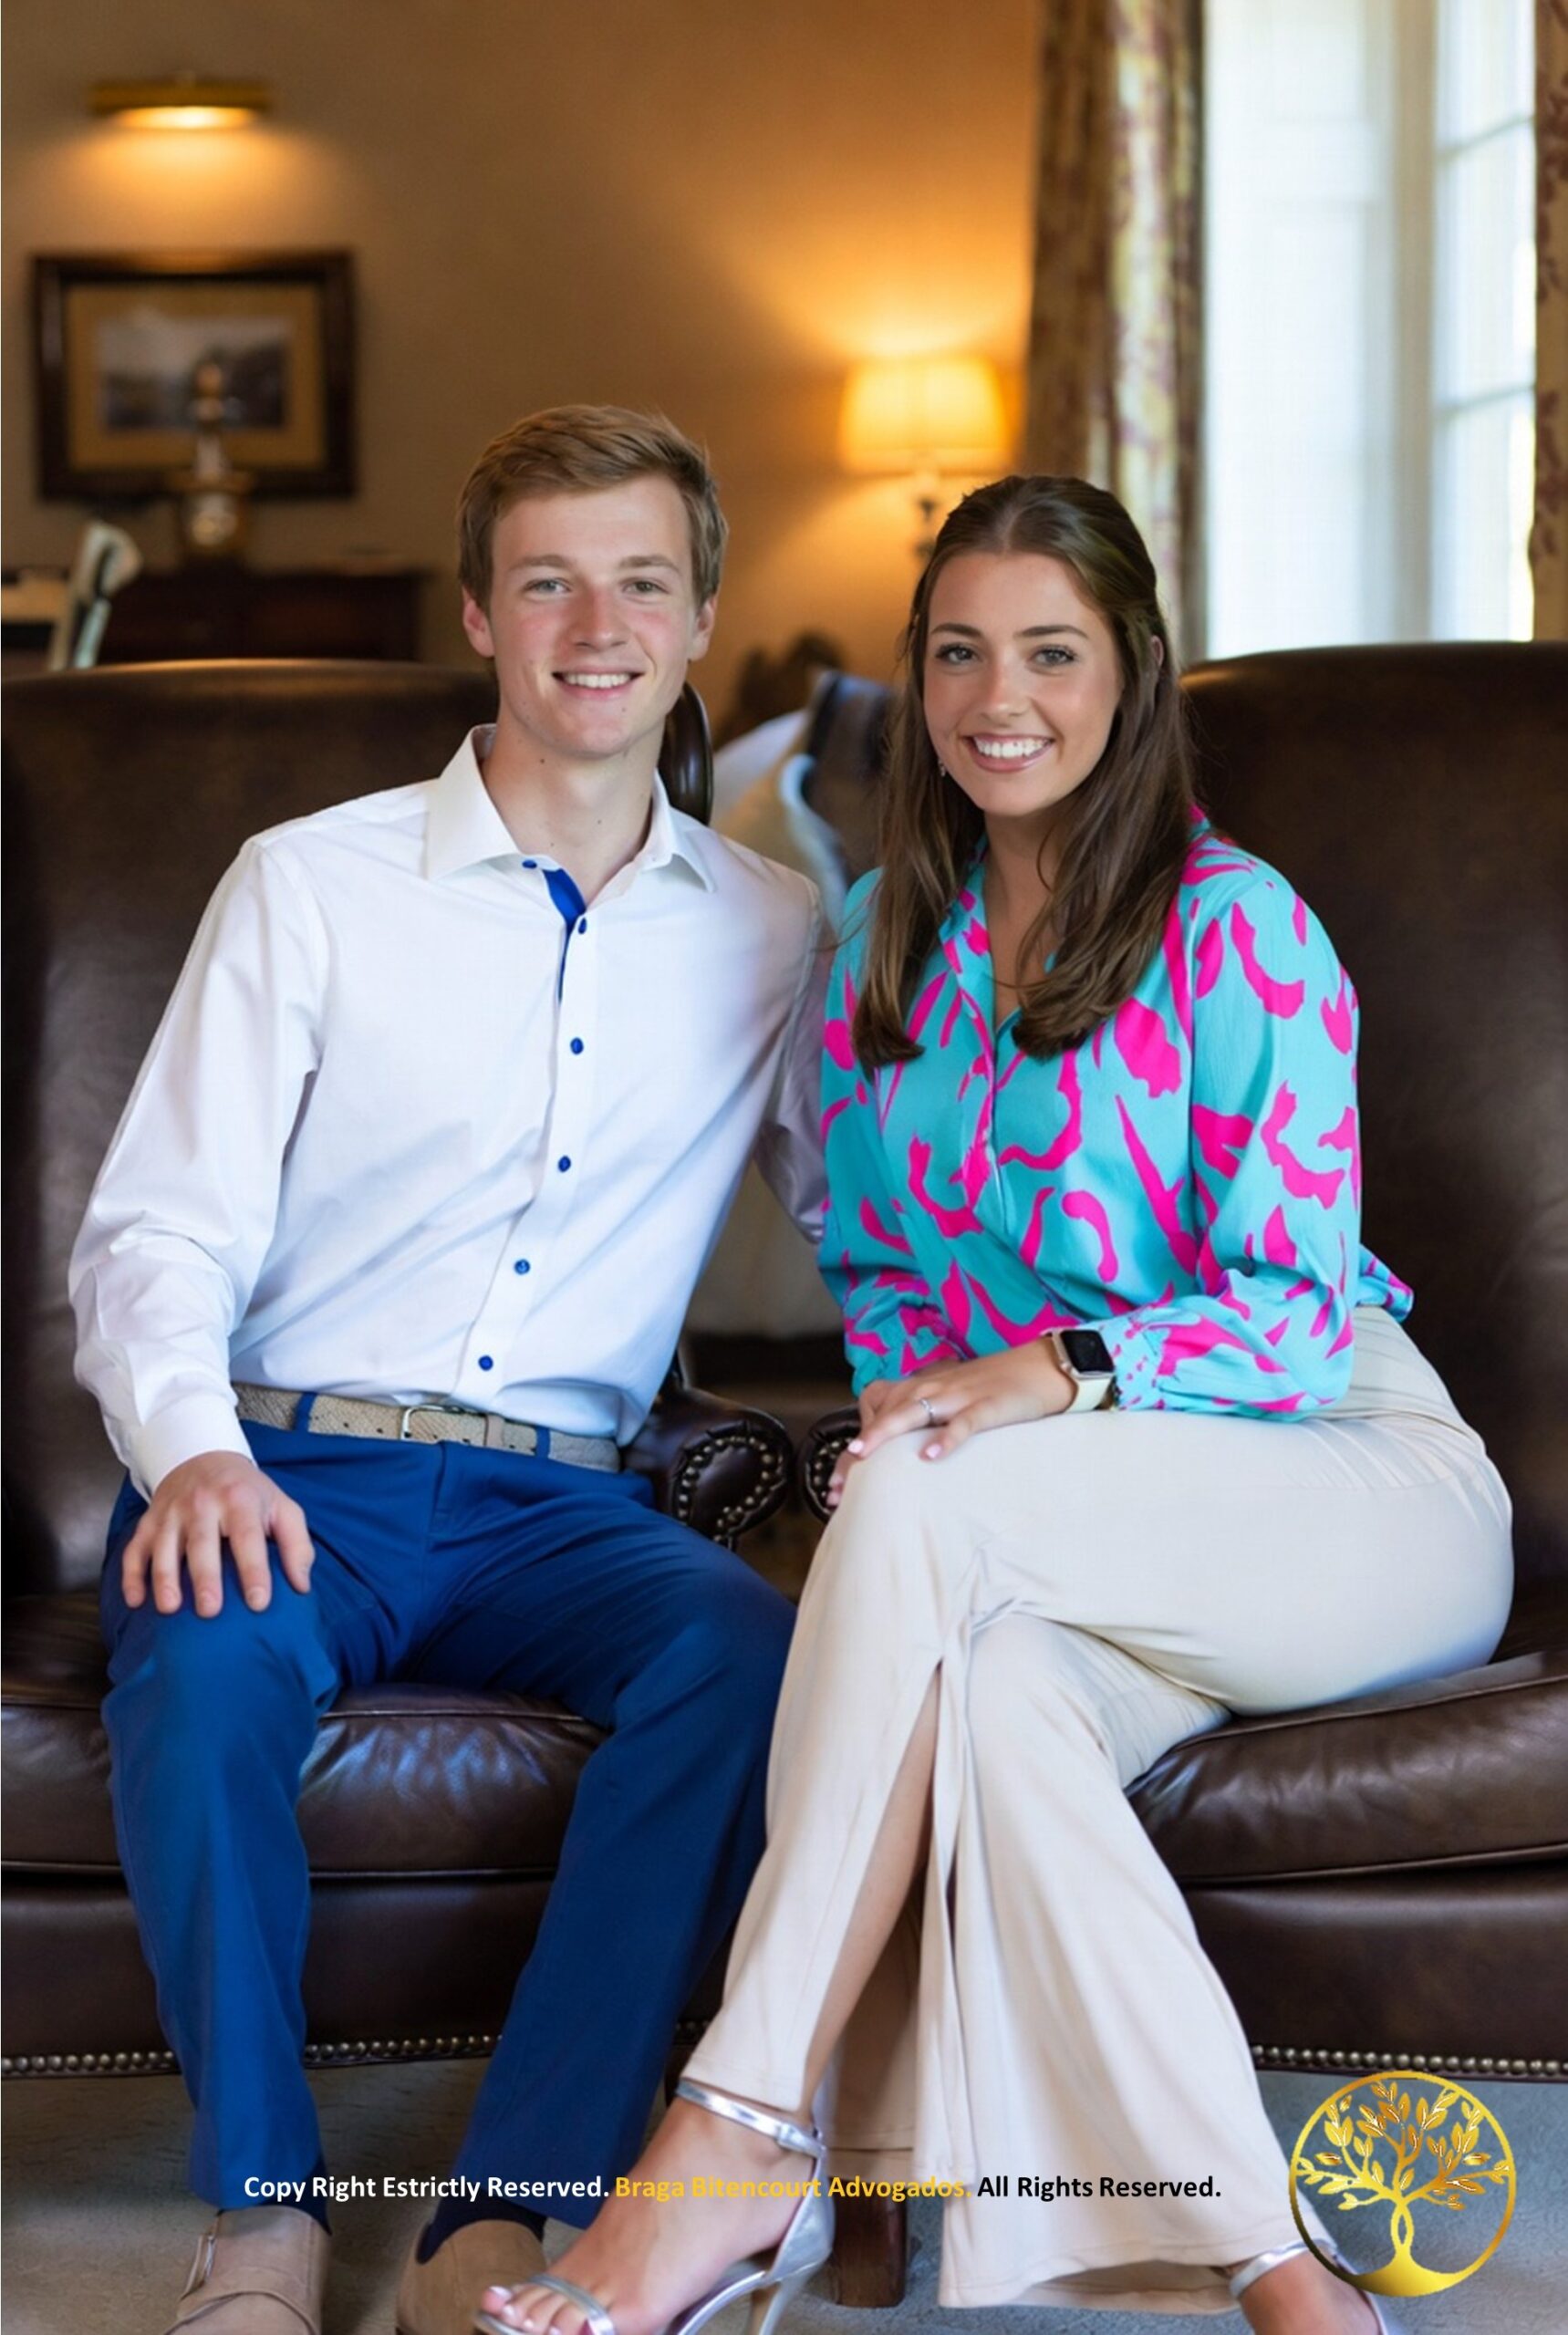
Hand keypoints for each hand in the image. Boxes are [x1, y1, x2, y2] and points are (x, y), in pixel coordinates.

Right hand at [121, 1452, 314, 1619]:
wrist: (203, 1456)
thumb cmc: (248, 1493)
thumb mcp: (282, 1508)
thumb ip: (297, 1545)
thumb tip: (301, 1587)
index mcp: (239, 1500)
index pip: (247, 1536)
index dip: (254, 1569)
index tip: (259, 1602)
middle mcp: (202, 1504)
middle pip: (201, 1543)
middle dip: (204, 1578)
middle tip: (210, 1611)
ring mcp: (171, 1513)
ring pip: (163, 1547)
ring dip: (164, 1578)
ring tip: (170, 1608)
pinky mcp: (148, 1522)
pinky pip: (134, 1549)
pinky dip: (131, 1575)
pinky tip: (135, 1601)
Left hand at [826, 1346, 1073, 1506]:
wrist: (1038, 1369)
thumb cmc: (989, 1389)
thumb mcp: (946, 1399)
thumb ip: (917, 1417)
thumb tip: (888, 1451)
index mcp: (920, 1387)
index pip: (874, 1414)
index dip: (851, 1449)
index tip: (833, 1487)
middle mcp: (932, 1388)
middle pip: (885, 1415)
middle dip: (858, 1449)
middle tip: (836, 1488)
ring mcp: (959, 1396)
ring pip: (914, 1410)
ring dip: (885, 1432)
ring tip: (863, 1456)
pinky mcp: (988, 1406)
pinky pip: (963, 1422)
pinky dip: (947, 1437)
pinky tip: (931, 1455)